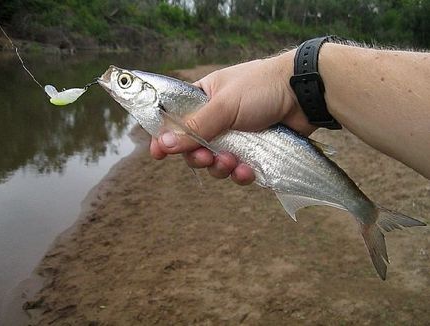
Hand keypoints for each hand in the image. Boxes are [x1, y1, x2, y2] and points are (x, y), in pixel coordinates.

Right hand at [150, 50, 315, 183]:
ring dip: (220, 168)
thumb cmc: (260, 88)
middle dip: (199, 158)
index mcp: (204, 99)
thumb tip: (163, 143)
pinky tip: (246, 172)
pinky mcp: (253, 152)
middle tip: (206, 158)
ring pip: (215, 163)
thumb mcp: (223, 105)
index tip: (158, 153)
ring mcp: (236, 137)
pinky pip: (238, 170)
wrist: (303, 94)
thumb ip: (195, 127)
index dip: (166, 137)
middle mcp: (217, 119)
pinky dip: (240, 174)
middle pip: (194, 148)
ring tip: (232, 162)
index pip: (176, 120)